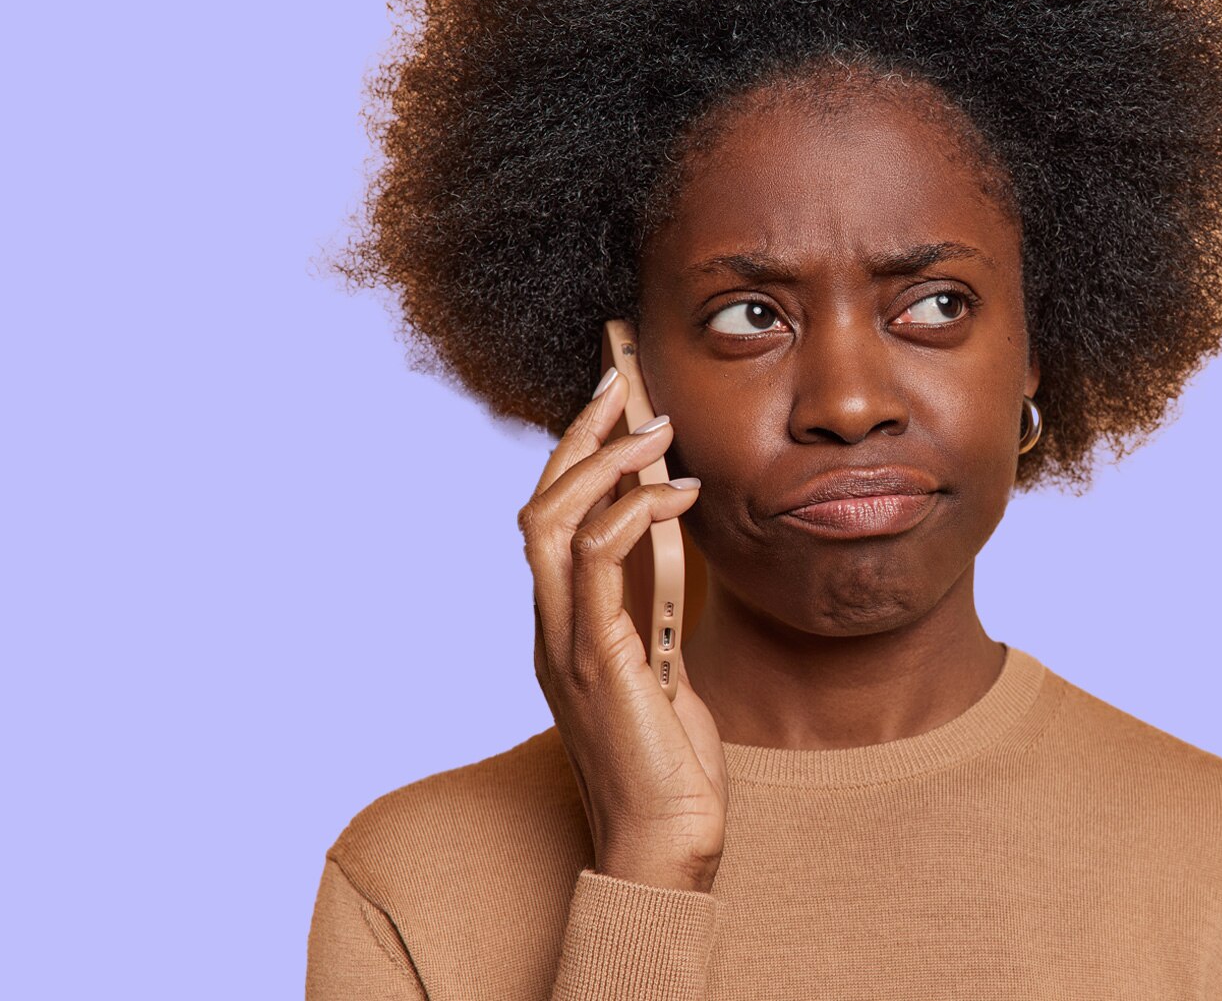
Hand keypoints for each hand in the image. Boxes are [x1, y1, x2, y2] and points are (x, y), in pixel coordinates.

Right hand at [519, 370, 726, 892]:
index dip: (575, 455)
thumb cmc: (670, 767)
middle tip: (624, 381)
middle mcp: (551, 628)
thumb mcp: (665, 670)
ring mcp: (565, 642)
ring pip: (551, 518)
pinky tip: (679, 494)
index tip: (614, 403)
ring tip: (657, 426)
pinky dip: (632, 512)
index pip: (552, 520)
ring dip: (604, 461)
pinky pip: (594, 560)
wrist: (663, 844)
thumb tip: (677, 555)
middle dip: (578, 434)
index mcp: (564, 628)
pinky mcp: (596, 658)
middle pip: (538, 503)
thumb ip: (655, 614)